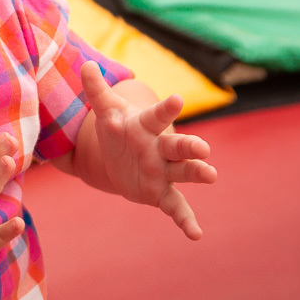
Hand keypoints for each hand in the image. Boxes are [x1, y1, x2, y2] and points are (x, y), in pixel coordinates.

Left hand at [80, 62, 216, 239]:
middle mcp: (161, 147)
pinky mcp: (162, 193)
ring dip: (198, 173)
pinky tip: (196, 235)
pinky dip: (186, 221)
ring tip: (212, 175)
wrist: (124, 156)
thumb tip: (87, 64)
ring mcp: (165, 171)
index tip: (178, 99)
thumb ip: (97, 91)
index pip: (158, 115)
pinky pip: (177, 208)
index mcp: (148, 125)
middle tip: (204, 149)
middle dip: (191, 146)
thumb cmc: (119, 129)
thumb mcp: (106, 111)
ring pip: (184, 172)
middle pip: (179, 145)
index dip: (167, 108)